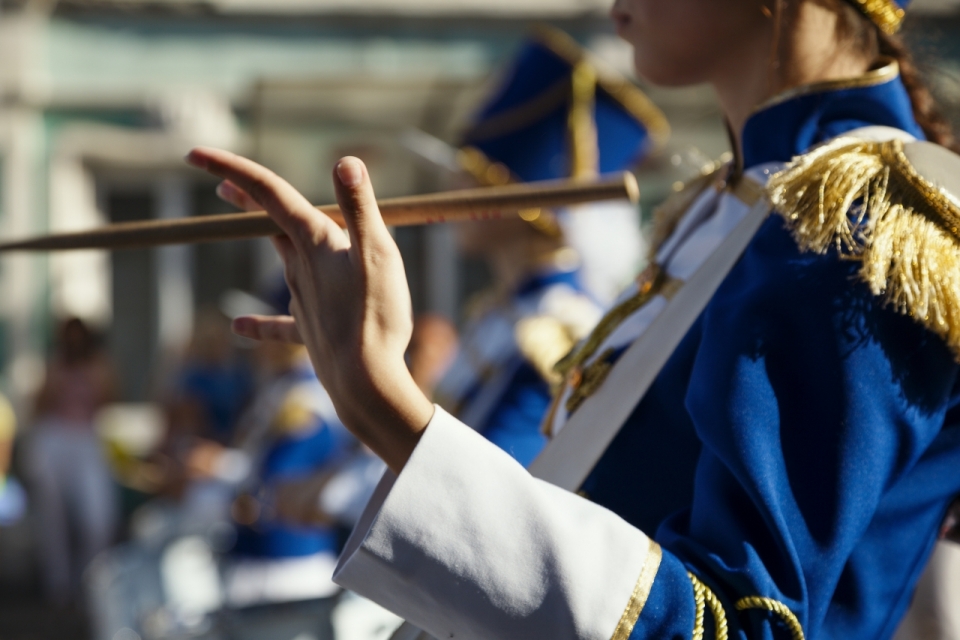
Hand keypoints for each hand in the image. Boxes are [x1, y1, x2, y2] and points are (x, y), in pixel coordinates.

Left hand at [186, 149, 433, 472]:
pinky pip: (281, 325)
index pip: (268, 192)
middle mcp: (299, 267)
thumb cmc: (374, 317)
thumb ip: (360, 208)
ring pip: (283, 261)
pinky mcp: (310, 332)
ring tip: (269, 228)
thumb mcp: (378, 254)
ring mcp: (302, 301)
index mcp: (314, 241)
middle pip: (268, 224)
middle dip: (247, 199)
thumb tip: (345, 161)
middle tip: (222, 183)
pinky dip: (261, 324)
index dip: (232, 168)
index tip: (194, 154)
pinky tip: (239, 327)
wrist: (364, 382)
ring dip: (273, 240)